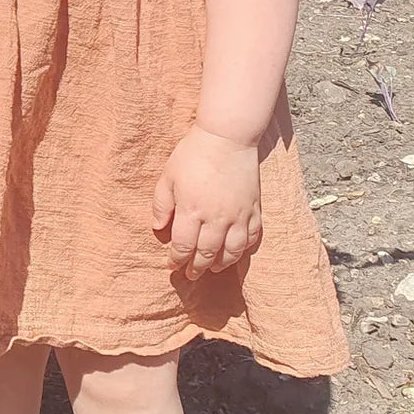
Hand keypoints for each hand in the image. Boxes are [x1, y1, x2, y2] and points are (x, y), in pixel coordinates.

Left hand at [151, 128, 264, 280]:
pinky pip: (251, 238)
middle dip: (197, 267)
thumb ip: (161, 205)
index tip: (172, 265)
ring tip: (212, 268)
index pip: (183, 246)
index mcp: (191, 210)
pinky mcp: (254, 210)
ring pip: (232, 251)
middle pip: (207, 253)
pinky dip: (243, 250)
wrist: (227, 138)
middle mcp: (216, 218)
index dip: (177, 259)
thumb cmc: (192, 155)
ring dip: (221, 264)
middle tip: (191, 275)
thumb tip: (158, 229)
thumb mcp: (167, 177)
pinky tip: (235, 253)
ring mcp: (238, 215)